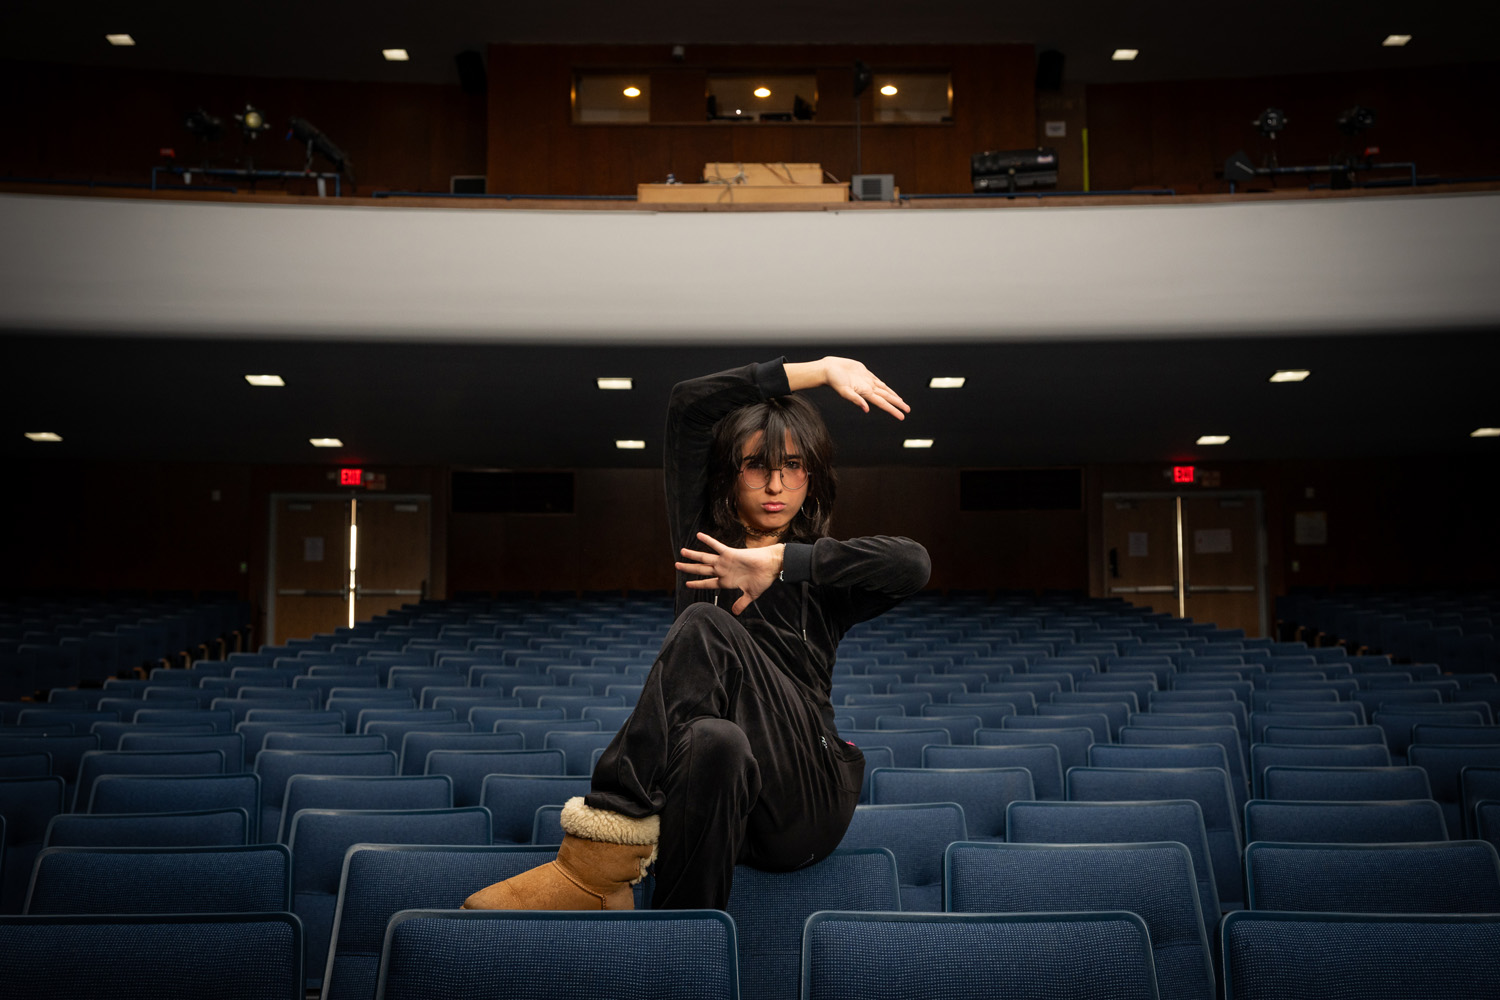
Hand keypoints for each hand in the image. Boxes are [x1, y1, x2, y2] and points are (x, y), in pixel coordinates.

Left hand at [675, 533, 782, 614]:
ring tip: (681, 552)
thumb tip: (735, 613)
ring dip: (693, 555)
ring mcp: (725, 562)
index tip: (687, 584)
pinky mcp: (730, 554)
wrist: (771, 567)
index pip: (708, 583)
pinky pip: (716, 546)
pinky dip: (707, 541)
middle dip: (689, 568)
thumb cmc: (763, 579)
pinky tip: (698, 535)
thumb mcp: (750, 595)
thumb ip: (741, 603)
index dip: (697, 584)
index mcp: (726, 581)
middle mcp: (723, 571)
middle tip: (677, 565)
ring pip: (704, 558)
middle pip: (701, 570)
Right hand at [787, 356, 909, 419]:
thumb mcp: (844, 391)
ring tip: (901, 402)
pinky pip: (877, 381)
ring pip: (884, 390)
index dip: (893, 409)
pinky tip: (887, 389)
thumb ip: (856, 399)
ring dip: (892, 396)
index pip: (883, 403)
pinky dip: (884, 386)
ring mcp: (867, 381)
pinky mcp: (864, 373)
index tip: (902, 416)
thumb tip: (866, 409)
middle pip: (887, 397)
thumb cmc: (833, 380)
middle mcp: (868, 388)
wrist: (827, 369)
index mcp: (866, 393)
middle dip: (897, 404)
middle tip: (907, 410)